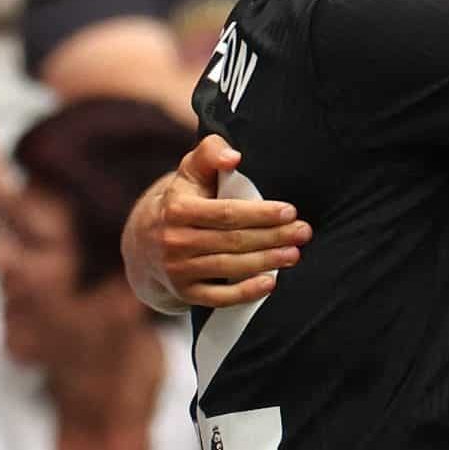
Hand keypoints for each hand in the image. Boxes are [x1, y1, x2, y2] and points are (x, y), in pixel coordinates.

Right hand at [125, 135, 309, 312]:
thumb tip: (233, 156)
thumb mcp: (190, 171)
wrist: (145, 242)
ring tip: (294, 254)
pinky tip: (270, 283)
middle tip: (303, 232)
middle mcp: (175, 240)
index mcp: (177, 209)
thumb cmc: (183, 199)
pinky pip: (219, 297)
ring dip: (267, 262)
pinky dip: (245, 292)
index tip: (290, 211)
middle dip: (273, 237)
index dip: (261, 213)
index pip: (227, 213)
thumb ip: (210, 152)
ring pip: (230, 267)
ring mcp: (178, 269)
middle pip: (233, 241)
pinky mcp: (185, 292)